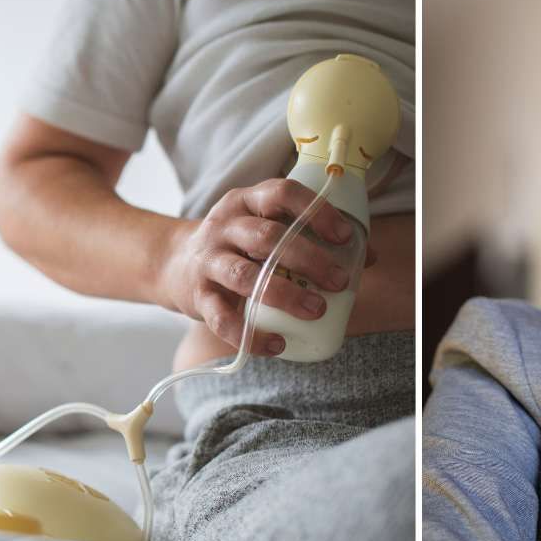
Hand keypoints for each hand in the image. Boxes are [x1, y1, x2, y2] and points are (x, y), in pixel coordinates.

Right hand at [155, 178, 372, 355]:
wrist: (171, 262)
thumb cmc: (238, 245)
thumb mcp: (266, 228)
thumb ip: (311, 238)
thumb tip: (368, 256)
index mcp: (248, 201)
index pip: (282, 194)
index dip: (315, 211)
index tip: (344, 235)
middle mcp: (225, 225)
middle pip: (267, 237)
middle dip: (308, 258)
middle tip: (339, 281)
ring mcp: (209, 260)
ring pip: (245, 275)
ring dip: (284, 294)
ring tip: (316, 310)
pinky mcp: (198, 296)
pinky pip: (222, 318)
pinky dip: (250, 336)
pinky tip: (277, 345)